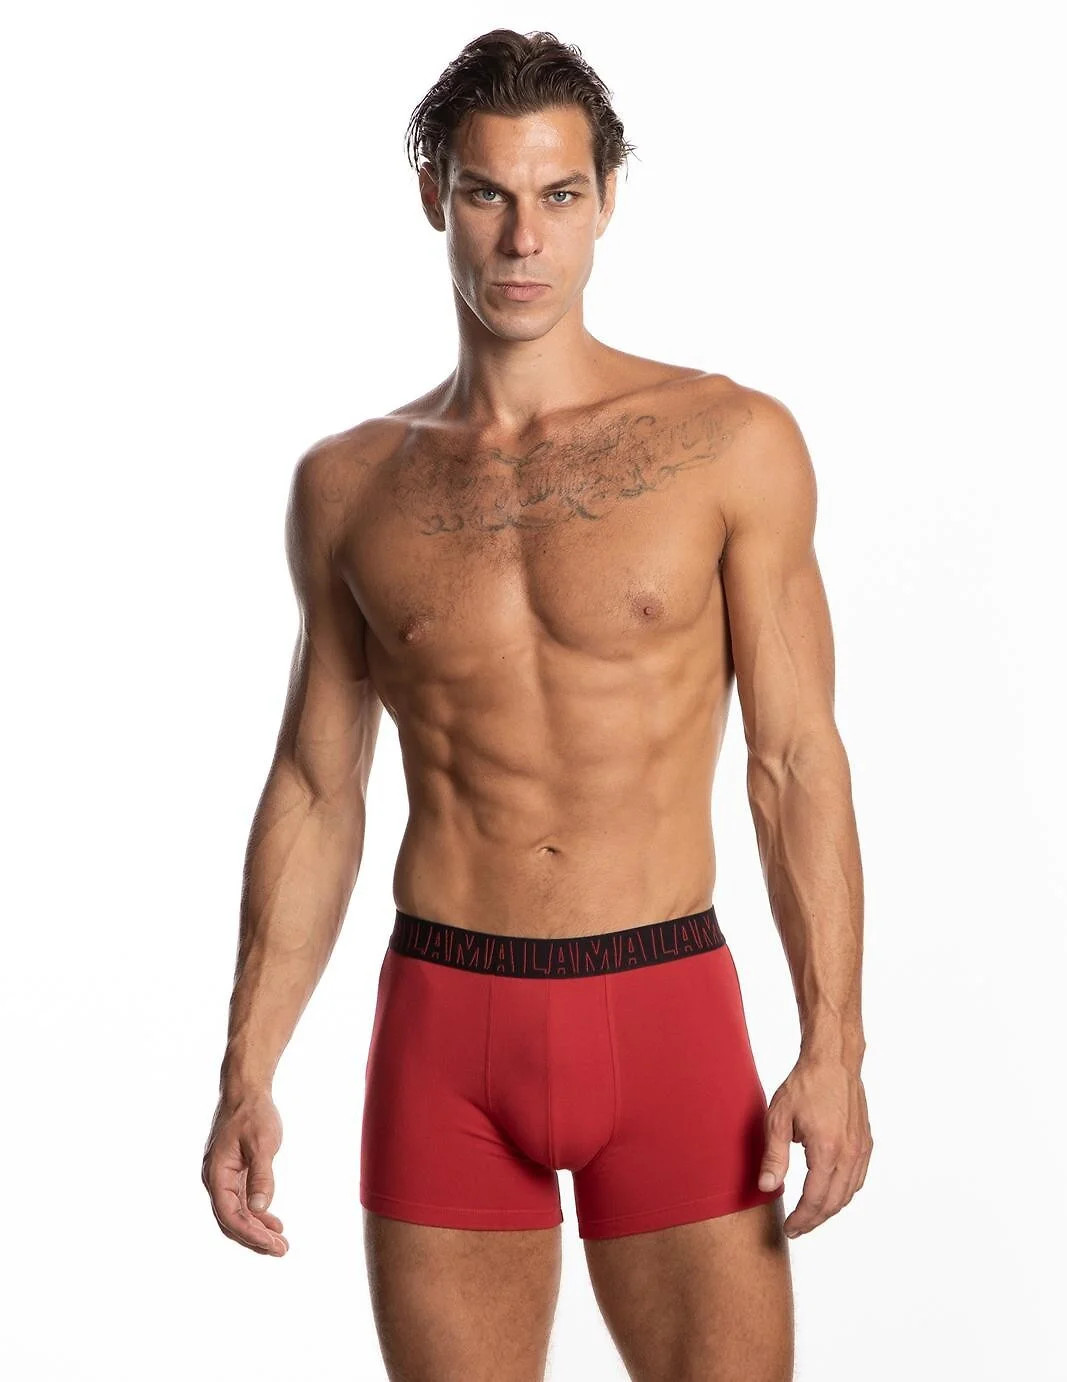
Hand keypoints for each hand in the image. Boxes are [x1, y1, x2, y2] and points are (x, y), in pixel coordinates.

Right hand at [201, 1090, 288, 1255]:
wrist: (246, 1089)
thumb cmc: (253, 1113)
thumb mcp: (262, 1143)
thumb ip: (262, 1176)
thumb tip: (260, 1209)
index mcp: (216, 1174)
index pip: (230, 1215)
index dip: (251, 1233)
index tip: (273, 1244)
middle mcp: (214, 1179)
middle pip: (230, 1220)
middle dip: (254, 1239)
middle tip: (281, 1250)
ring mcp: (222, 1176)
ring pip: (236, 1213)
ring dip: (256, 1230)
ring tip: (280, 1243)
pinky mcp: (232, 1172)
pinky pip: (241, 1201)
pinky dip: (255, 1214)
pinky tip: (273, 1222)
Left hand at [757, 1053, 872, 1238]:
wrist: (833, 1061)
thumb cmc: (805, 1085)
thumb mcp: (779, 1118)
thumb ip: (774, 1156)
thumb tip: (768, 1187)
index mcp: (827, 1151)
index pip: (815, 1199)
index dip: (802, 1219)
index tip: (789, 1229)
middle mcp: (849, 1154)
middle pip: (833, 1202)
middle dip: (814, 1220)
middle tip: (797, 1228)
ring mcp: (861, 1150)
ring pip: (848, 1194)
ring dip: (830, 1210)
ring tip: (811, 1216)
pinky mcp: (866, 1143)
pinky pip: (858, 1179)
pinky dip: (844, 1193)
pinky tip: (831, 1194)